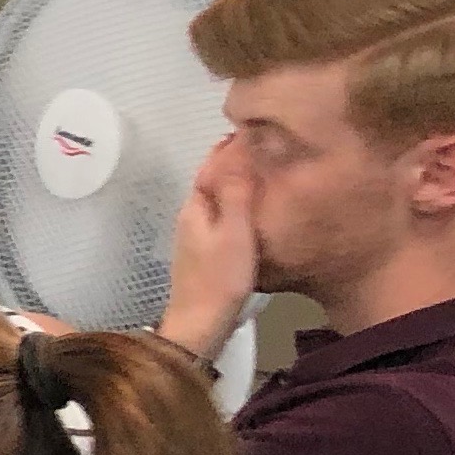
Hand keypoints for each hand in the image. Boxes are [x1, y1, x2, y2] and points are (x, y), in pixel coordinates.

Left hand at [160, 133, 261, 359]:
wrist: (201, 324)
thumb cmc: (220, 278)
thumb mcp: (234, 231)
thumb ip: (235, 193)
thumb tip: (234, 151)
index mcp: (195, 208)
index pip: (210, 167)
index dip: (229, 148)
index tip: (252, 130)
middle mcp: (191, 218)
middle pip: (212, 181)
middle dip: (232, 163)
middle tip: (263, 146)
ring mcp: (196, 236)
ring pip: (217, 200)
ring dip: (235, 183)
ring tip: (264, 172)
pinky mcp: (205, 253)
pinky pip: (222, 218)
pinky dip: (236, 205)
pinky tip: (254, 210)